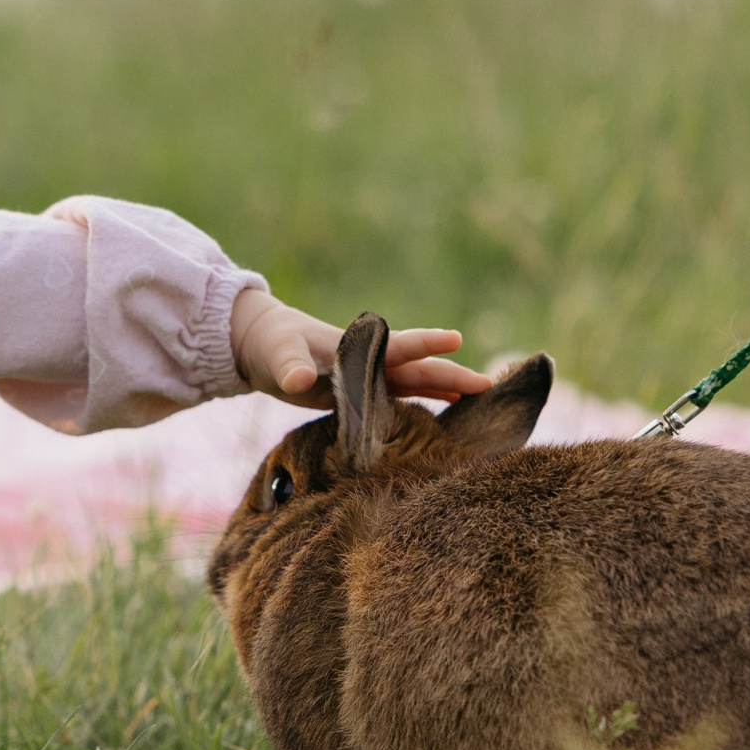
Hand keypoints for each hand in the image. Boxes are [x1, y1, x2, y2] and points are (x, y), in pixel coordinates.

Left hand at [229, 287, 495, 407]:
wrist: (259, 344)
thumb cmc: (268, 344)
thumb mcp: (276, 355)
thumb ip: (290, 368)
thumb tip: (301, 381)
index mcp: (355, 348)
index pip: (396, 345)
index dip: (424, 343)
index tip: (455, 339)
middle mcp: (369, 361)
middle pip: (417, 367)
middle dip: (451, 373)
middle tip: (489, 384)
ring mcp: (368, 376)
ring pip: (415, 381)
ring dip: (445, 387)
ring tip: (481, 396)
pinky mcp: (361, 392)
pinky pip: (400, 396)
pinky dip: (424, 400)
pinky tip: (446, 410)